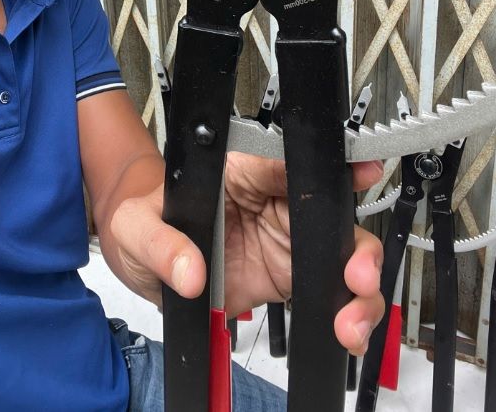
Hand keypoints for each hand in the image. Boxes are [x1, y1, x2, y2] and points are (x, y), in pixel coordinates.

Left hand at [107, 154, 384, 355]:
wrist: (144, 260)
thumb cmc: (143, 222)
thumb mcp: (136, 226)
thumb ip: (160, 242)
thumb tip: (188, 271)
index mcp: (240, 173)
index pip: (287, 163)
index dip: (326, 167)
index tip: (360, 174)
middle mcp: (273, 202)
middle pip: (329, 212)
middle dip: (355, 243)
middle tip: (357, 273)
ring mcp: (286, 240)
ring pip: (340, 255)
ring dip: (357, 287)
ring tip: (350, 321)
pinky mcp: (288, 276)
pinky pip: (328, 293)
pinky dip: (345, 314)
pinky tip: (346, 333)